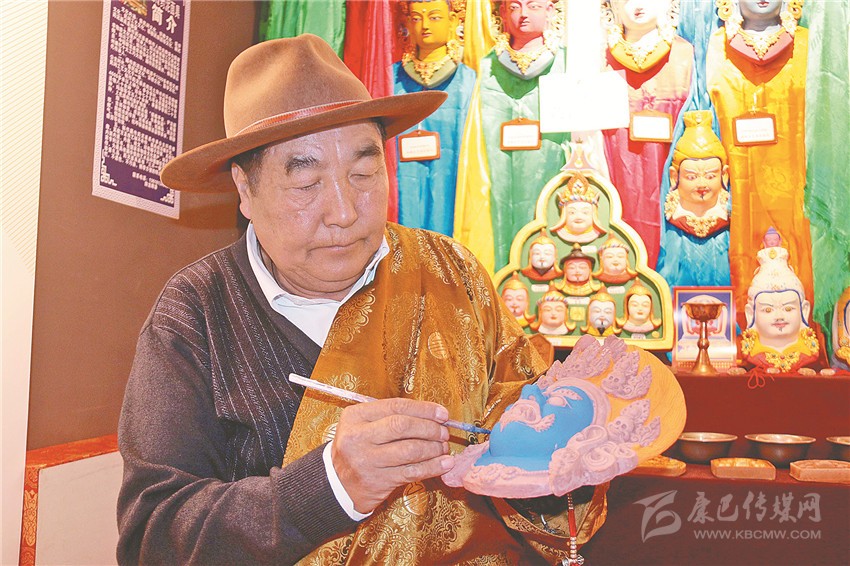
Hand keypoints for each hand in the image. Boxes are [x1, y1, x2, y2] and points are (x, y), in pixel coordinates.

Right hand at [331, 398, 453, 513]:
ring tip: (443, 447)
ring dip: (434, 448)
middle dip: (430, 428)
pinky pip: (412, 472)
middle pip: (402, 426)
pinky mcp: (378, 481)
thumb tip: (433, 414)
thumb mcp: (363, 425)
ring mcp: (367, 461)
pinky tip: (445, 463)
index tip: (442, 413)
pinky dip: (433, 467)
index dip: (423, 409)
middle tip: (444, 432)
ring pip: (410, 450)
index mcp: (355, 417)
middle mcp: (358, 437)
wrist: (337, 483)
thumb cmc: (358, 449)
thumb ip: (391, 416)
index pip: (395, 406)